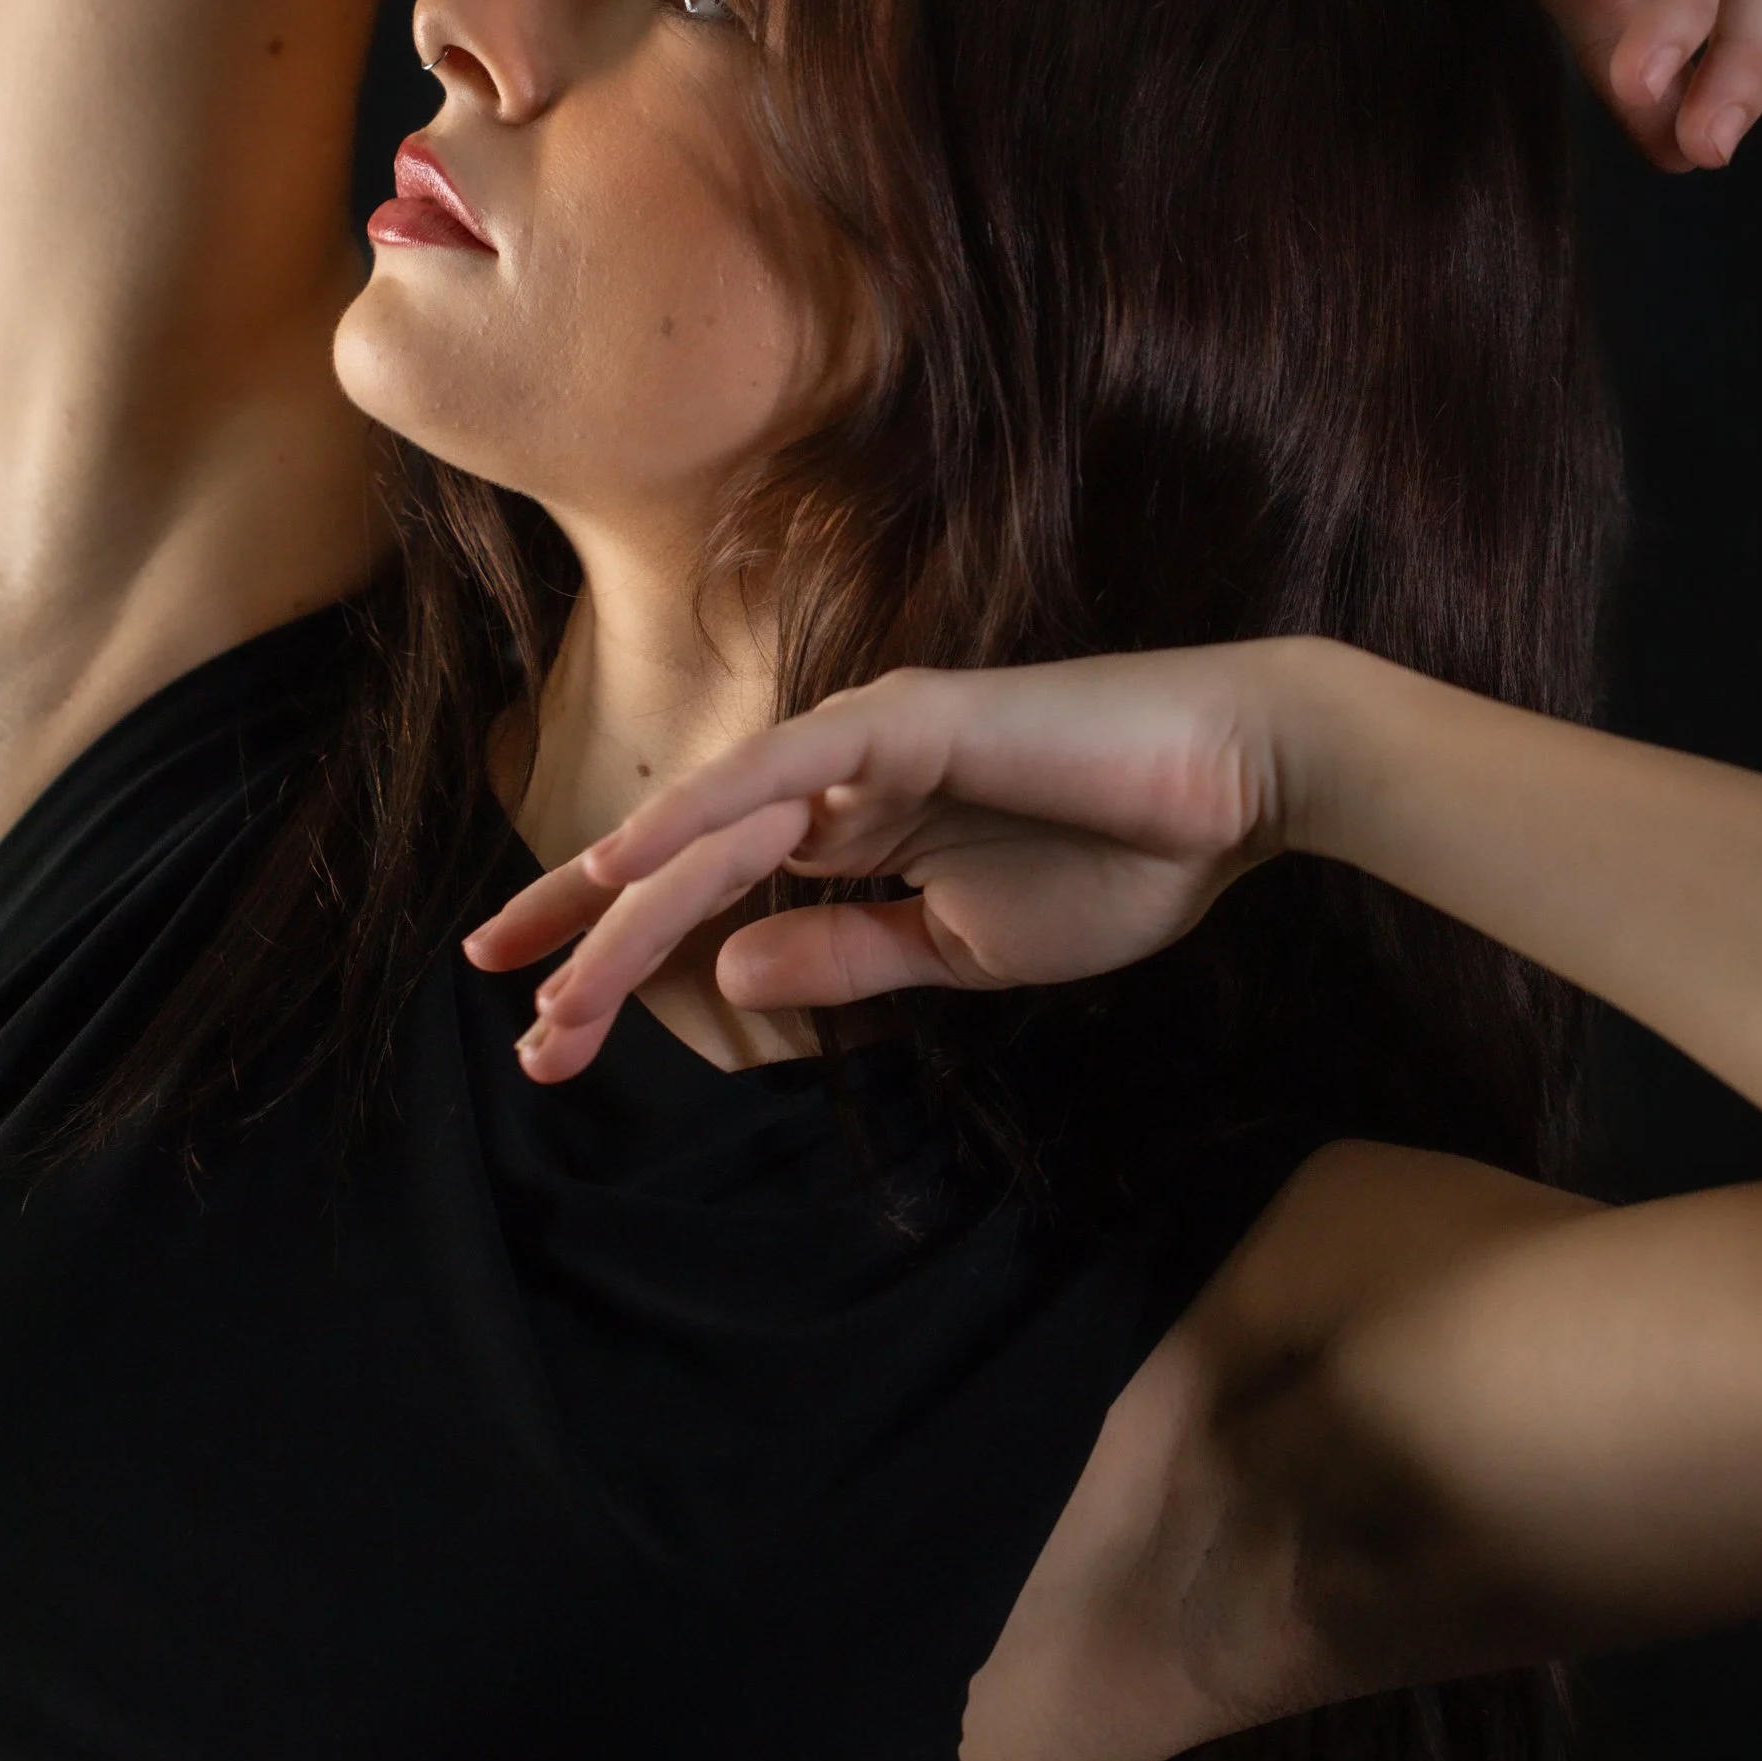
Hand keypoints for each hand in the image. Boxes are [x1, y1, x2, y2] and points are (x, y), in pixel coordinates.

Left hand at [462, 647, 1307, 1079]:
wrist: (1239, 793)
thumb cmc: (1122, 860)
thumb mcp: (961, 948)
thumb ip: (846, 956)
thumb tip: (732, 977)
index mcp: (848, 833)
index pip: (704, 899)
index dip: (616, 950)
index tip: (539, 1025)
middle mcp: (832, 780)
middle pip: (678, 870)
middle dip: (591, 949)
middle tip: (522, 1038)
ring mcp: (860, 743)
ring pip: (708, 834)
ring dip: (622, 910)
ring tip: (544, 983)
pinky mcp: (901, 723)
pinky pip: (776, 775)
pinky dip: (697, 813)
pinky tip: (626, 862)